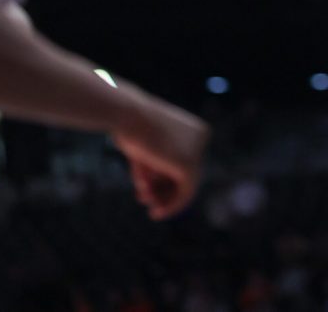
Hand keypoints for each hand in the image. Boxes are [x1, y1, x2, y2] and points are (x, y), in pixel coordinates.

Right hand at [112, 98, 208, 219]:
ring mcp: (197, 152)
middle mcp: (201, 139)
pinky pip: (186, 192)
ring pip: (186, 185)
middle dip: (164, 189)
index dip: (163, 177)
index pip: (183, 160)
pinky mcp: (188, 166)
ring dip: (165, 199)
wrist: (125, 114)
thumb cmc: (130, 126)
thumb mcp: (145, 148)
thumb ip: (155, 166)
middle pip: (184, 173)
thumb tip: (155, 188)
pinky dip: (173, 205)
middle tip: (147, 202)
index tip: (144, 187)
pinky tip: (158, 213)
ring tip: (150, 208)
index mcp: (195, 130)